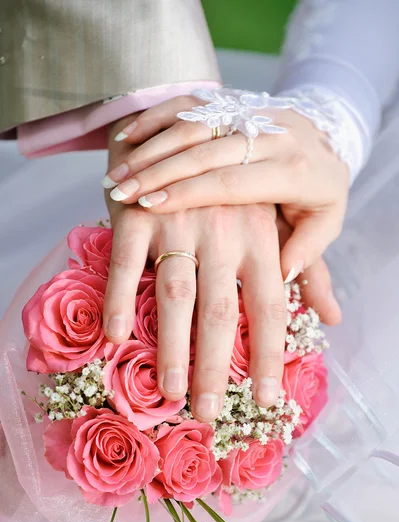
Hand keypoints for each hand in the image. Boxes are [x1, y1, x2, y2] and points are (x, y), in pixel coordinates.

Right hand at [102, 96, 349, 282]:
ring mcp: (247, 113)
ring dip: (150, 150)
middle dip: (159, 172)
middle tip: (121, 193)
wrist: (333, 132)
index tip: (150, 206)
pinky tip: (126, 137)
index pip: (232, 181)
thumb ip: (309, 250)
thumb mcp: (327, 221)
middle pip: (205, 152)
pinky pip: (189, 104)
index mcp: (293, 170)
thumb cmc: (321, 189)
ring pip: (192, 126)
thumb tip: (283, 275)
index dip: (189, 192)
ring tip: (115, 175)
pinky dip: (156, 119)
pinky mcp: (233, 101)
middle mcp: (268, 136)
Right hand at [103, 115, 340, 423]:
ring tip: (170, 392)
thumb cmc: (241, 182)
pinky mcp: (138, 210)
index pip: (271, 307)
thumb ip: (307, 269)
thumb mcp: (285, 216)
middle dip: (214, 367)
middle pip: (221, 311)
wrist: (192, 116)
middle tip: (207, 414)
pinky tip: (116, 337)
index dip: (268, 355)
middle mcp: (226, 232)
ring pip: (176, 293)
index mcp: (264, 236)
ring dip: (170, 347)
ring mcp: (181, 219)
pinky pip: (127, 260)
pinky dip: (120, 298)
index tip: (264, 401)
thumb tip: (333, 316)